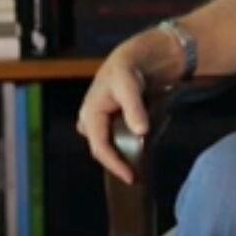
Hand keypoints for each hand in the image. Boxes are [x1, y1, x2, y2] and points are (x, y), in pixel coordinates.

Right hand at [76, 38, 158, 184]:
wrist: (135, 58)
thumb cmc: (127, 69)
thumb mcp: (129, 85)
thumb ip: (134, 108)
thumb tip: (141, 131)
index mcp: (90, 114)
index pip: (100, 147)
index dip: (114, 164)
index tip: (131, 177)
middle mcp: (91, 122)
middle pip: (104, 150)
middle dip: (119, 162)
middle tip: (138, 175)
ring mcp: (101, 123)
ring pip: (111, 146)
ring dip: (124, 154)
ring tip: (141, 164)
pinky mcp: (111, 123)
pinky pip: (119, 139)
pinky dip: (130, 145)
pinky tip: (144, 144)